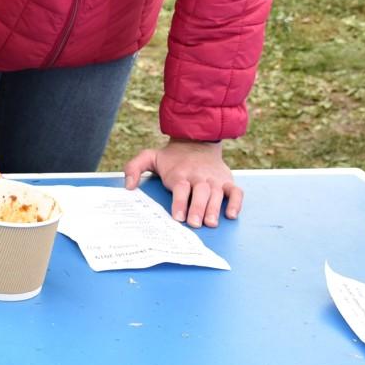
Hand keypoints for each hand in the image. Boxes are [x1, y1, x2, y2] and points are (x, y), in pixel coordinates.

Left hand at [123, 139, 241, 227]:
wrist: (196, 141)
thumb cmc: (171, 157)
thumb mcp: (149, 157)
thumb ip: (134, 168)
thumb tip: (128, 187)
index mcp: (180, 173)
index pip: (181, 189)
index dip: (179, 203)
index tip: (177, 217)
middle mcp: (198, 177)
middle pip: (200, 193)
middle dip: (197, 209)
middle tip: (195, 224)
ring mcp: (214, 179)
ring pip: (217, 194)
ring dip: (215, 209)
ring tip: (211, 223)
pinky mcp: (227, 180)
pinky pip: (236, 192)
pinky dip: (236, 203)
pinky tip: (231, 215)